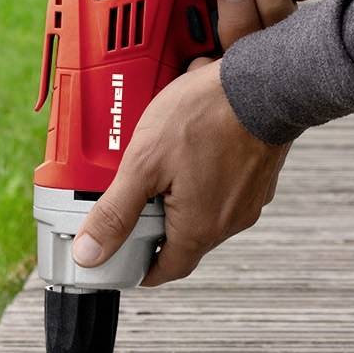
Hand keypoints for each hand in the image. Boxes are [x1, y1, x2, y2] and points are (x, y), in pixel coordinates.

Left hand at [72, 59, 288, 285]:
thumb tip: (90, 253)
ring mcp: (249, 198)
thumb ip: (115, 211)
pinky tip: (191, 148)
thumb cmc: (207, 116)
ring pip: (205, 210)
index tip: (122, 256)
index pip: (165, 270)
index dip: (140, 265)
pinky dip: (204, 177)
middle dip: (156, 222)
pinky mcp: (259, 174)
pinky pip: (225, 187)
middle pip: (184, 238)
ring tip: (161, 165)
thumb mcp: (145, 162)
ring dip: (181, 197)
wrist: (263, 82)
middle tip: (134, 196)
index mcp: (199, 228)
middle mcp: (229, 221)